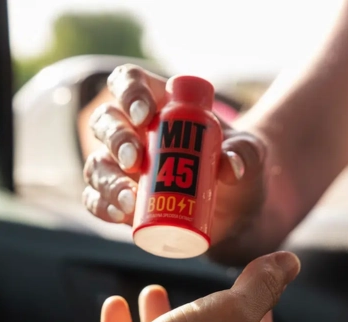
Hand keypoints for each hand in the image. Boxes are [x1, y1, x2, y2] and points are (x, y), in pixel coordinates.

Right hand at [81, 64, 267, 254]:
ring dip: (108, 179)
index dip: (129, 91)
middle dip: (115, 138)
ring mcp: (122, 167)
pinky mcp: (120, 199)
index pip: (130, 82)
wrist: (237, 211)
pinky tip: (119, 214)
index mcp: (159, 104)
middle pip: (107, 121)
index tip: (144, 114)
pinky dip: (102, 206)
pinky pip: (97, 198)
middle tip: (134, 161)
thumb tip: (229, 166)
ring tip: (129, 200)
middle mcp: (133, 131)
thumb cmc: (239, 168)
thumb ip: (246, 154)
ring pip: (98, 163)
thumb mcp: (250, 157)